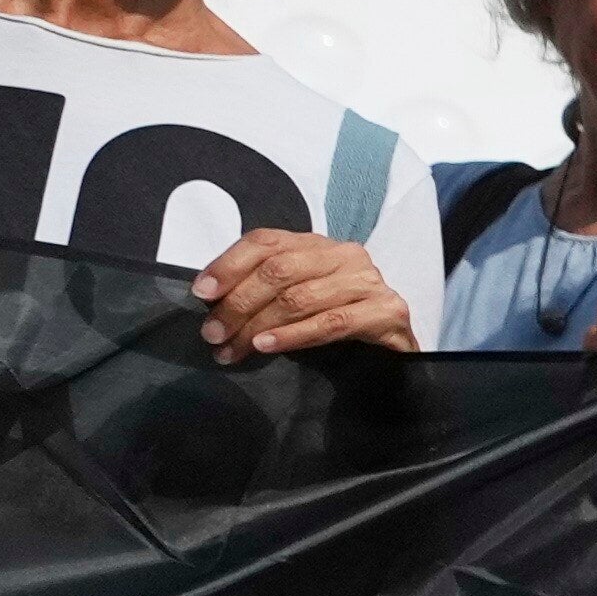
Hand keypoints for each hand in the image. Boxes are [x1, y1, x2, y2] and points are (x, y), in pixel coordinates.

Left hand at [190, 228, 414, 361]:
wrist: (394, 354)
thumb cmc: (336, 324)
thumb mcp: (296, 298)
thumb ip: (263, 290)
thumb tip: (211, 300)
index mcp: (318, 245)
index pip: (266, 241)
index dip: (229, 264)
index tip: (201, 293)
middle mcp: (345, 255)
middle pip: (279, 270)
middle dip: (238, 303)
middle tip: (213, 334)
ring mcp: (368, 281)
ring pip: (300, 298)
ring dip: (257, 326)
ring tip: (233, 348)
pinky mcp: (387, 311)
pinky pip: (331, 323)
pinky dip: (293, 336)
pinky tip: (267, 346)